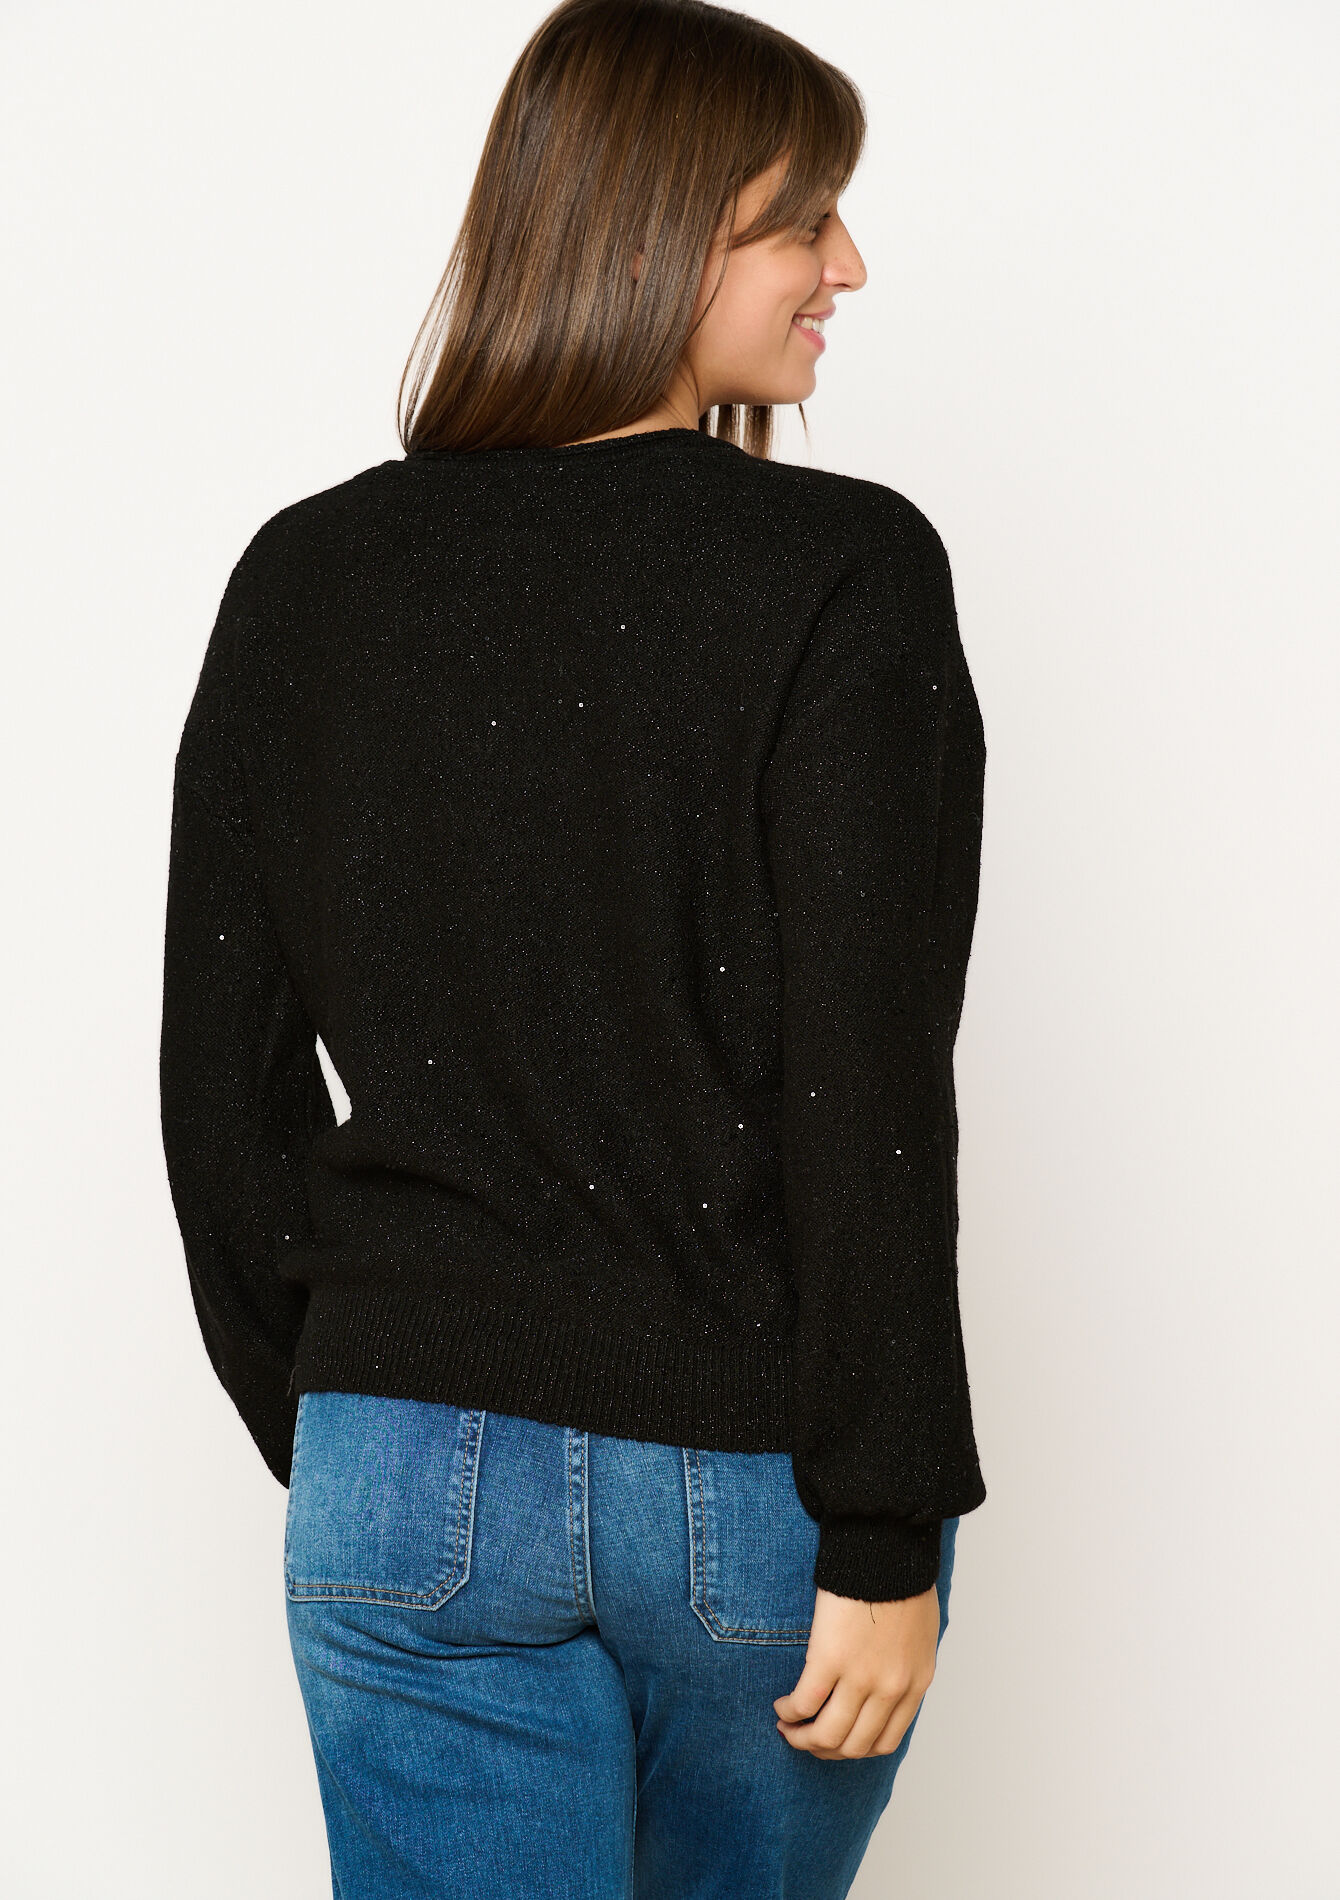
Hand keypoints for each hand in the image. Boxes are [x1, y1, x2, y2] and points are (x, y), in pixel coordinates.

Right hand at [773, 1582, 939, 1758]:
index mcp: (915, 1684)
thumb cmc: (903, 1582)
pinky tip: (782, 1706)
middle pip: (853, 1746)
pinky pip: (805, 1703)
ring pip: (828, 1735)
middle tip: (805, 1738)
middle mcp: (890, 1689)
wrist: (890, 1548)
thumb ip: (907, 1667)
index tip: (835, 1740)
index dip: (853, 1748)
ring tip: (788, 1727)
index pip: (884, 1742)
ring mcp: (861, 1677)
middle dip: (825, 1749)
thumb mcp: (922, 1635)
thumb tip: (886, 1684)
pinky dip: (790, 1712)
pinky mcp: (830, 1658)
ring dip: (802, 1739)